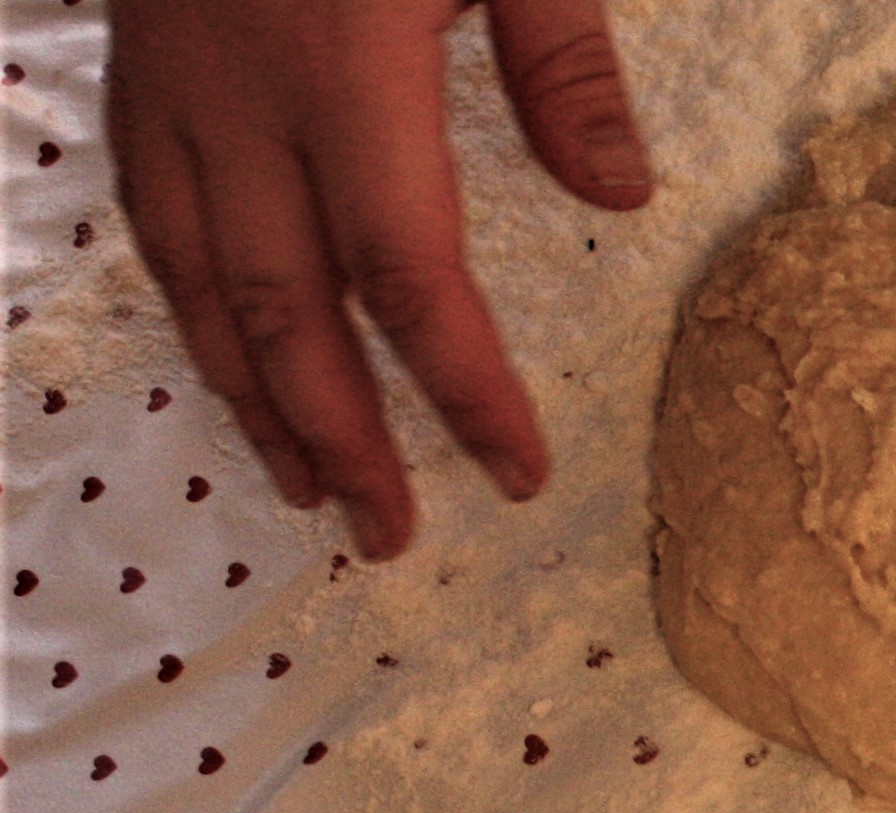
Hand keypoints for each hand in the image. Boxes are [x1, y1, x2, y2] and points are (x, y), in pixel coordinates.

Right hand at [105, 0, 651, 560]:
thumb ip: (561, 57)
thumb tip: (618, 198)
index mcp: (343, 65)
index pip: (406, 273)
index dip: (457, 387)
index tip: (512, 471)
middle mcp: (239, 90)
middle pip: (285, 307)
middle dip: (338, 434)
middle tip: (391, 535)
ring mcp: (170, 75)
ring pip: (198, 271)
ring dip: (250, 391)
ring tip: (304, 482)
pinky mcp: (135, 53)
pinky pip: (150, 203)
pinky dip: (189, 297)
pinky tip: (224, 350)